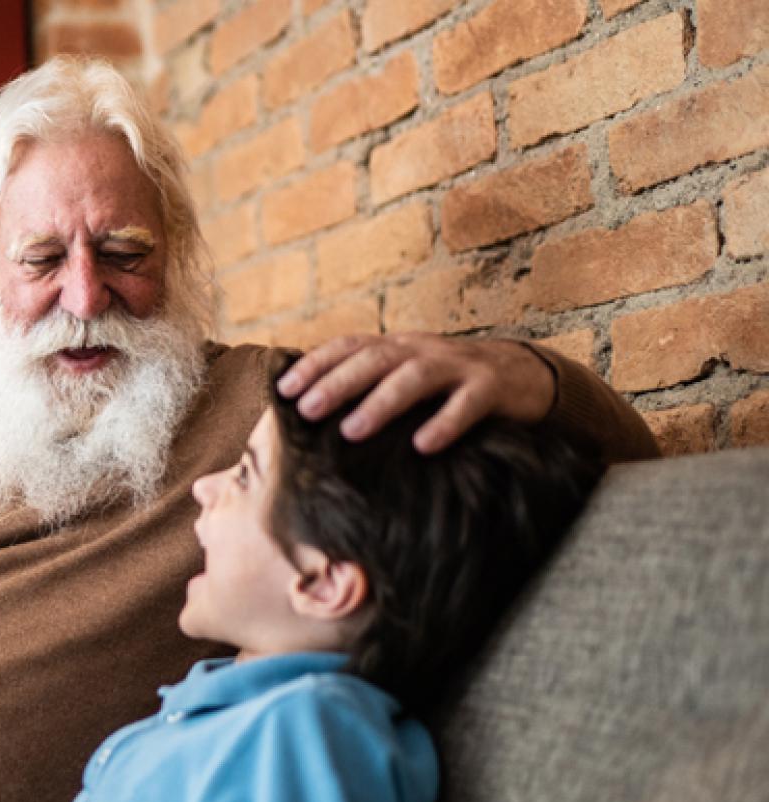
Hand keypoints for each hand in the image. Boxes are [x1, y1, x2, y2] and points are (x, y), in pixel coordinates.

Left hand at [277, 333, 554, 452]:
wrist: (527, 375)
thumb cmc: (452, 384)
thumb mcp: (409, 376)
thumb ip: (371, 387)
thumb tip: (312, 415)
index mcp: (399, 346)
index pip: (350, 346)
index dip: (316, 363)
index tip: (284, 390)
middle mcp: (423, 350)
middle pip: (374, 360)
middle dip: (337, 384)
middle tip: (307, 410)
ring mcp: (458, 366)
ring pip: (414, 377)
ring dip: (381, 403)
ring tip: (352, 431)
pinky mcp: (492, 388)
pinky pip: (467, 404)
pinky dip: (444, 423)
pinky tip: (423, 446)